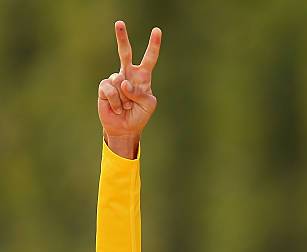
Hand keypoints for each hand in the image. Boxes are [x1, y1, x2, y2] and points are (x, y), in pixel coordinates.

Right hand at [98, 21, 161, 143]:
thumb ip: (141, 93)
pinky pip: (111, 89)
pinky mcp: (104, 87)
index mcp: (143, 77)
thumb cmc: (139, 116)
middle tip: (119, 23)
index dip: (153, 46)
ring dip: (124, 98)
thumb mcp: (149, 105)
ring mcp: (115, 80)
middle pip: (125, 53)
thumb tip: (124, 82)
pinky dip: (116, 102)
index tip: (157, 31)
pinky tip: (117, 108)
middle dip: (122, 38)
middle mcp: (128, 75)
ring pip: (120, 81)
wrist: (125, 129)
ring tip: (126, 107)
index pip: (149, 58)